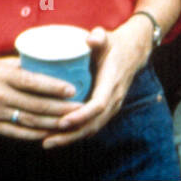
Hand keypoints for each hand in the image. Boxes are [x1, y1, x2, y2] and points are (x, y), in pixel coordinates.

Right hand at [0, 55, 81, 139]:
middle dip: (60, 108)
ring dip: (52, 123)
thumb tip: (49, 61)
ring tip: (71, 121)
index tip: (73, 88)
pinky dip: (35, 134)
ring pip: (29, 121)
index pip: (32, 82)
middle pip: (35, 105)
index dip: (54, 87)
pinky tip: (50, 132)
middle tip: (81, 107)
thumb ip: (22, 65)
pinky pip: (17, 133)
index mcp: (2, 76)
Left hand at [41, 21, 153, 149]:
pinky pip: (93, 126)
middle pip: (93, 123)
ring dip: (71, 138)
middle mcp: (114, 97)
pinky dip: (76, 134)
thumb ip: (99, 37)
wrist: (134, 52)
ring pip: (93, 128)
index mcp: (112, 81)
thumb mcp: (107, 37)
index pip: (98, 104)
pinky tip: (59, 137)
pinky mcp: (108, 109)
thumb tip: (90, 39)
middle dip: (70, 134)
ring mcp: (112, 106)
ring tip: (48, 143)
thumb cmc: (114, 44)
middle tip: (47, 140)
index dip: (81, 115)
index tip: (62, 121)